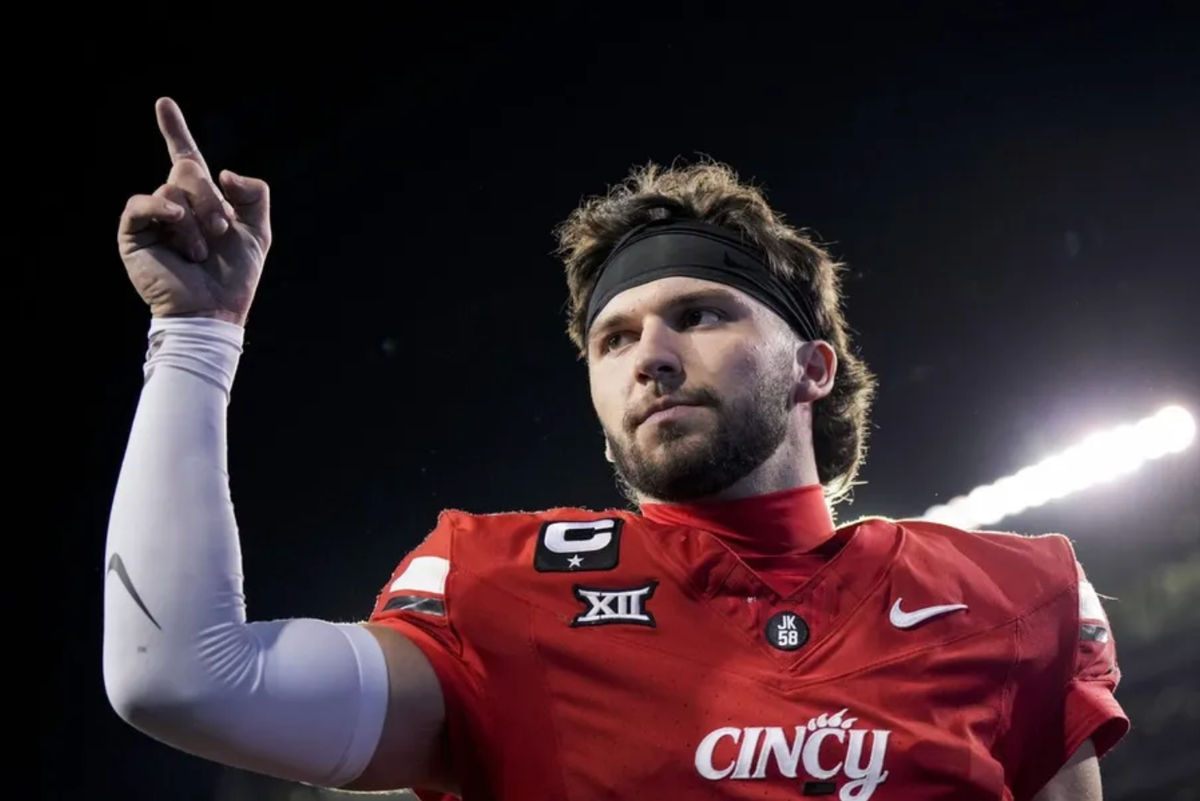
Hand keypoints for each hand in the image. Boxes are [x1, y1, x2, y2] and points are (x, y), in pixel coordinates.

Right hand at [117, 97, 271, 325]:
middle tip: (221, 230)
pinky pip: (142, 203)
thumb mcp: (258, 231)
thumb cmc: (235, 277)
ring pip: (171, 187)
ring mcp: (152, 218)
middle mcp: (173, 204)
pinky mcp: (133, 233)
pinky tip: (177, 225)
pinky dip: (164, 210)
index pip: (185, 157)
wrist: (215, 310)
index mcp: (201, 202)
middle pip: (187, 167)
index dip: (174, 130)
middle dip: (211, 197)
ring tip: (201, 252)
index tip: (164, 103)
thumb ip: (254, 194)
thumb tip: (223, 171)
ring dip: (196, 220)